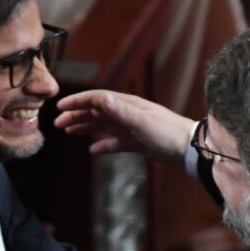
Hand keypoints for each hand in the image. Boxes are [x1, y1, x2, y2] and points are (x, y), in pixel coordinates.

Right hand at [55, 90, 194, 159]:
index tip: (59, 107)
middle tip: (58, 124)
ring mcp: (134, 128)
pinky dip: (104, 144)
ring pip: (104, 126)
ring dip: (86, 128)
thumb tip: (99, 98)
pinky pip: (116, 142)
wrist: (191, 151)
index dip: (78, 102)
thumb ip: (119, 111)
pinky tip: (93, 150)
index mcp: (128, 105)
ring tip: (70, 133)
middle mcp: (130, 113)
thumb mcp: (141, 121)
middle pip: (98, 111)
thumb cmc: (168, 134)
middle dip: (77, 115)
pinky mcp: (140, 143)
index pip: (98, 99)